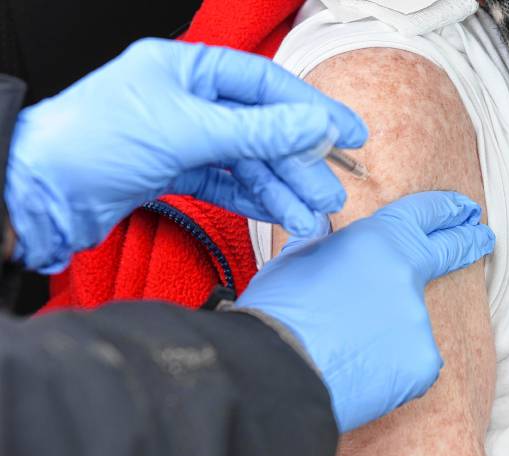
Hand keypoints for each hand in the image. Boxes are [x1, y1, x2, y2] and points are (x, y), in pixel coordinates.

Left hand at [6, 38, 366, 271]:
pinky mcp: (173, 172)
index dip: (311, 110)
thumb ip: (257, 130)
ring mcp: (181, 137)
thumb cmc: (93, 141)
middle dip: (297, 163)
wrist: (39, 193)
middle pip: (260, 128)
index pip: (266, 85)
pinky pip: (224, 184)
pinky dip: (251, 200)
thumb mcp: (186, 130)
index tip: (349, 133)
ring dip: (279, 189)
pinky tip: (277, 214)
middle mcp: (187, 99)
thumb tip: (314, 124)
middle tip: (329, 191)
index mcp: (187, 67)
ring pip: (245, 162)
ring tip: (308, 215)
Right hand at [235, 191, 495, 431]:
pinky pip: (410, 363)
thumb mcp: (298, 258)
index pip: (425, 215)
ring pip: (411, 325)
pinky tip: (357, 372)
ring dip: (388, 332)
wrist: (277, 372)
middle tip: (483, 238)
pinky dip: (389, 368)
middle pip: (449, 253)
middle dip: (469, 242)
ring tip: (343, 347)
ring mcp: (420, 322)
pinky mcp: (423, 364)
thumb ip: (329, 244)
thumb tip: (329, 234)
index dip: (448, 210)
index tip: (466, 211)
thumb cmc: (279, 312)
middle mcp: (408, 276)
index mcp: (378, 241)